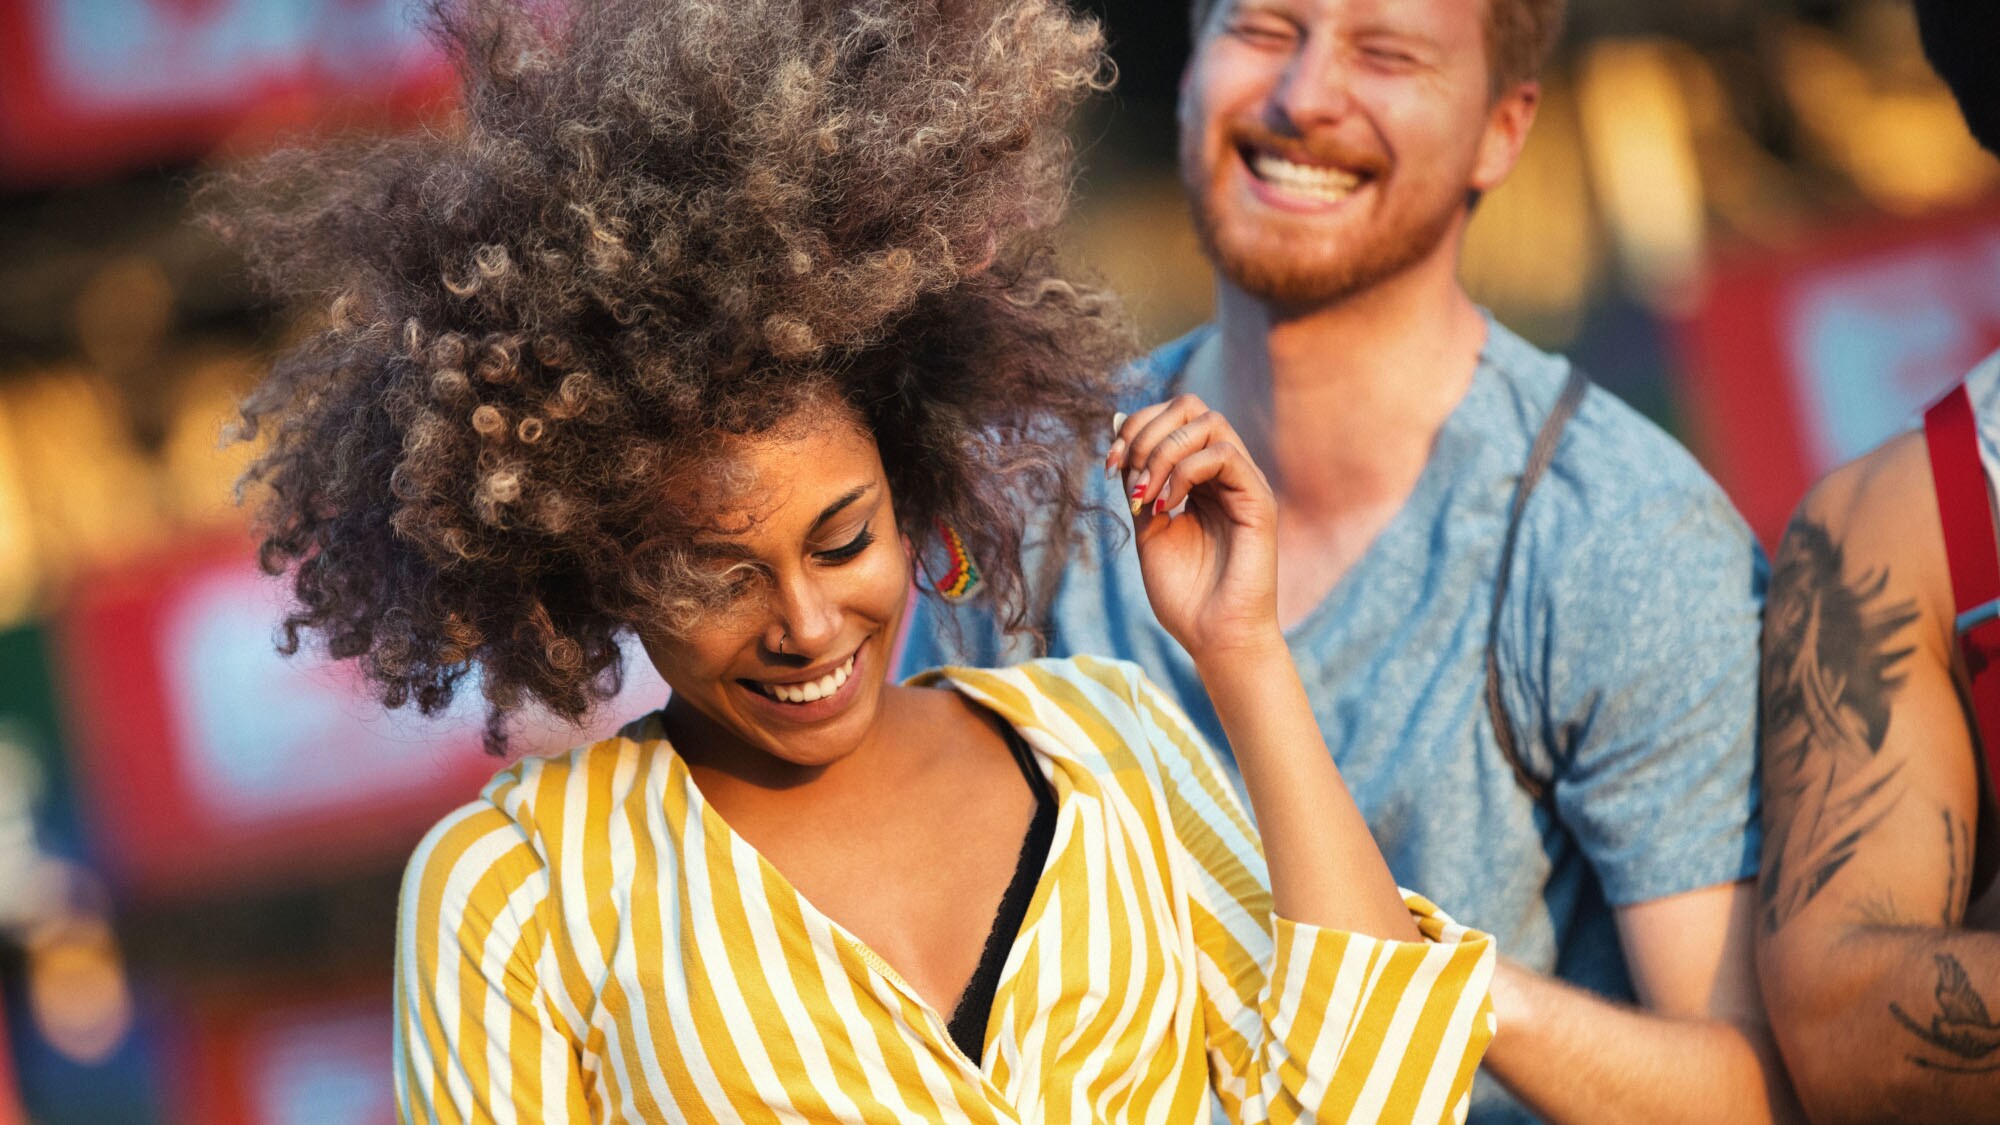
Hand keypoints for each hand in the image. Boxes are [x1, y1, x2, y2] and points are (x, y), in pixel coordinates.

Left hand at [1108, 395, 1279, 660]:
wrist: (1215, 638)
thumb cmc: (1185, 594)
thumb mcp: (1148, 528)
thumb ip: (1137, 481)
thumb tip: (1117, 428)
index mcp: (1200, 477)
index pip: (1173, 417)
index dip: (1136, 427)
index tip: (1108, 465)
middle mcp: (1225, 473)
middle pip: (1191, 407)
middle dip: (1147, 430)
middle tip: (1125, 473)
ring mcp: (1244, 483)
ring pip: (1208, 423)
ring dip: (1163, 450)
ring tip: (1145, 495)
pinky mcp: (1259, 500)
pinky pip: (1224, 455)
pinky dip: (1185, 472)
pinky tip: (1167, 507)